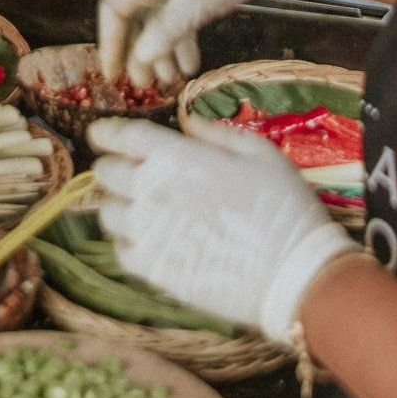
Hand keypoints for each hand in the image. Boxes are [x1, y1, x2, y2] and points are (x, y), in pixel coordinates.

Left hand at [91, 117, 357, 340]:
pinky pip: (120, 251)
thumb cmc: (283, 206)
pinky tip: (150, 241)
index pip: (120, 136)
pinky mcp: (153, 270)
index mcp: (176, 157)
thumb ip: (216, 132)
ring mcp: (148, 233)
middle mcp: (152, 191)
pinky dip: (128, 243)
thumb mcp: (260, 153)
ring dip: (120, 206)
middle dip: (113, 167)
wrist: (294, 274)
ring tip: (142, 208)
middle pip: (105, 172)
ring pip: (107, 213)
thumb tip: (188, 123)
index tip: (102, 134)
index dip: (105, 132)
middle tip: (131, 172)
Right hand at [97, 0, 328, 86]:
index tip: (113, 73)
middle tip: (143, 85)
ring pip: (158, 23)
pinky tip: (190, 64)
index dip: (109, 42)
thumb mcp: (196, 2)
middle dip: (137, 54)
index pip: (113, 9)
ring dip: (161, 52)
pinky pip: (179, 19)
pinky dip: (182, 42)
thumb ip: (165, 30)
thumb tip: (140, 56)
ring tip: (169, 80)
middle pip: (134, 19)